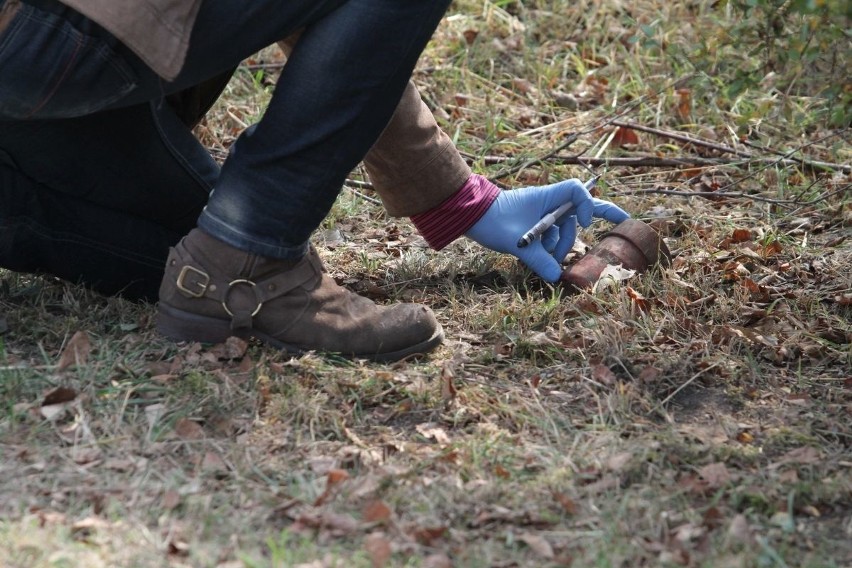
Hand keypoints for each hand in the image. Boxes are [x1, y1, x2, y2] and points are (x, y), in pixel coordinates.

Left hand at [465, 179, 629, 281]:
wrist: (471, 217)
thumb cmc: (492, 220)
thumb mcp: (516, 242)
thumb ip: (538, 259)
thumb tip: (558, 277)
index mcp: (546, 197)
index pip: (577, 191)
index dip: (587, 204)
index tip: (585, 224)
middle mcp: (548, 205)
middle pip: (578, 213)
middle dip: (590, 224)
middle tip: (619, 226)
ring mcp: (542, 216)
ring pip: (563, 232)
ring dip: (560, 247)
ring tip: (547, 260)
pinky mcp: (536, 227)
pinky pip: (552, 239)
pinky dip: (550, 250)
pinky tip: (542, 261)